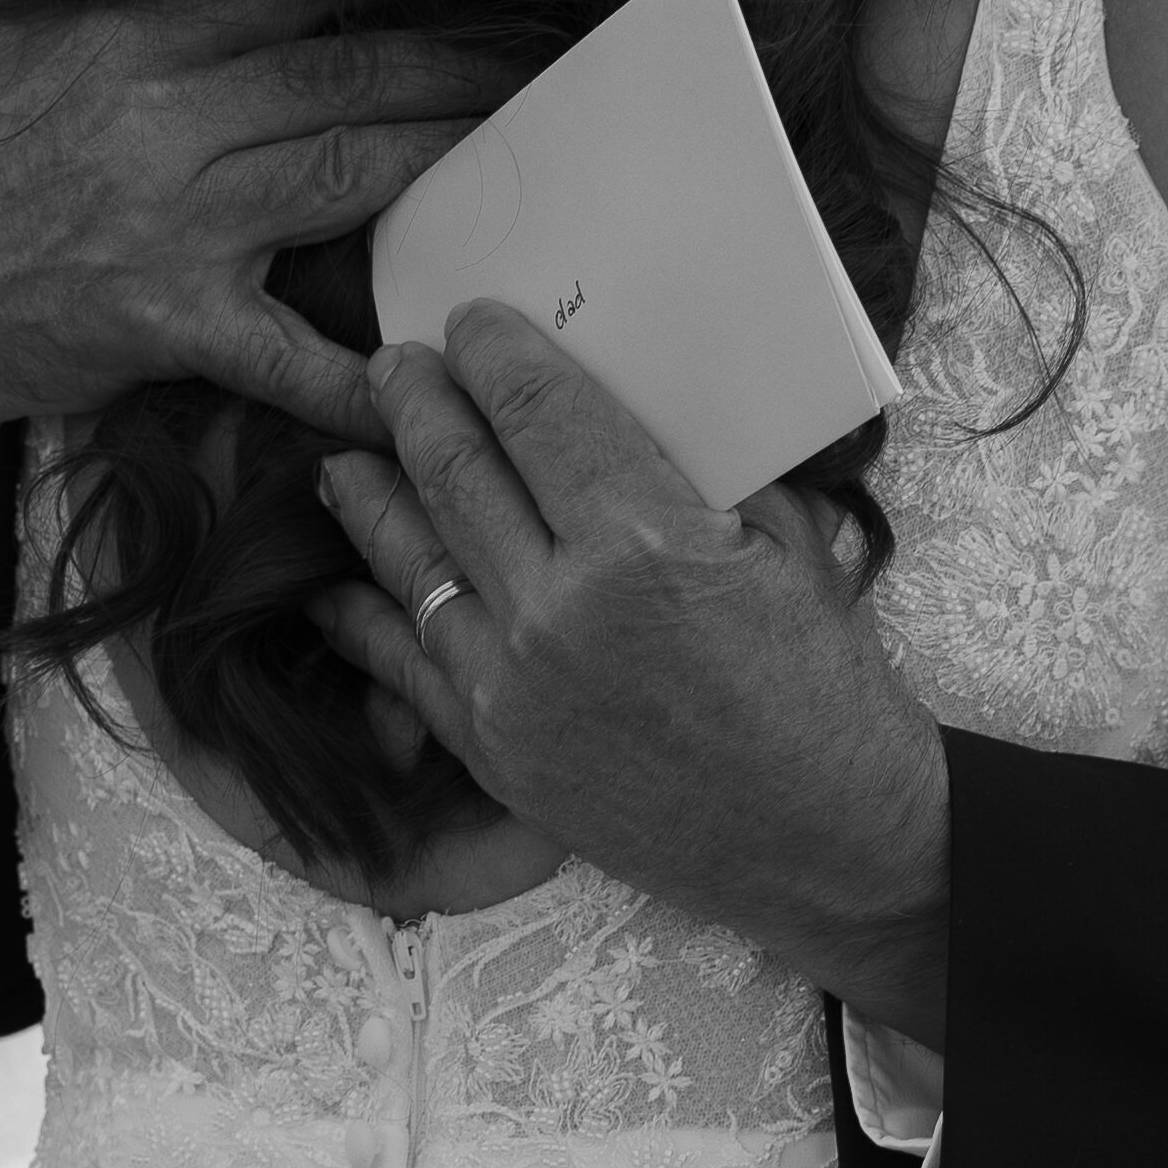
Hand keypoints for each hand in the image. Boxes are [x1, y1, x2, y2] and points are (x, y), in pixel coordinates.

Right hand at [0, 0, 512, 479]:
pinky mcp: (169, 322)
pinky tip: (423, 378)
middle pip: (345, 77)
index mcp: (127, 38)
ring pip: (343, 177)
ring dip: (446, 164)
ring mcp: (171, 225)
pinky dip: (355, 374)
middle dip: (456, 67)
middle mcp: (160, 121)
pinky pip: (283, 353)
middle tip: (537, 65)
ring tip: (524, 157)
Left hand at [311, 300, 949, 1040]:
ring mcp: (514, 689)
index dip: (493, 354)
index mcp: (643, 540)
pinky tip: (335, 587)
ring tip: (345, 452)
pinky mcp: (496, 756)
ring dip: (372, 493)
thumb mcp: (792, 547)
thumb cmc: (828, 690)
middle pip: (457, 472)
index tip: (470, 323)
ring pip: (413, 563)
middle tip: (392, 365)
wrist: (832, 843)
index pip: (538, 413)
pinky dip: (362, 619)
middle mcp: (558, 609)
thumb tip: (640, 408)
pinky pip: (405, 668)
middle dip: (417, 403)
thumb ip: (706, 473)